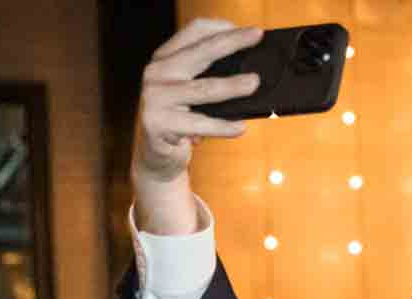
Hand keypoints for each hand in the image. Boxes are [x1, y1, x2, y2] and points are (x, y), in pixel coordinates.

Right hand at [132, 20, 262, 185]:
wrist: (158, 156)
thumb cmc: (183, 122)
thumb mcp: (194, 95)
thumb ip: (212, 78)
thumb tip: (252, 74)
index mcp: (166, 58)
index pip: (194, 32)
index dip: (222, 28)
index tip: (249, 30)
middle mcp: (157, 72)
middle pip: (200, 52)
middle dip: (231, 43)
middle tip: (256, 37)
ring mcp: (155, 97)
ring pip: (203, 89)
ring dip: (232, 86)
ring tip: (254, 84)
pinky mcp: (157, 123)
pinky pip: (199, 124)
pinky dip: (222, 127)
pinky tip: (241, 127)